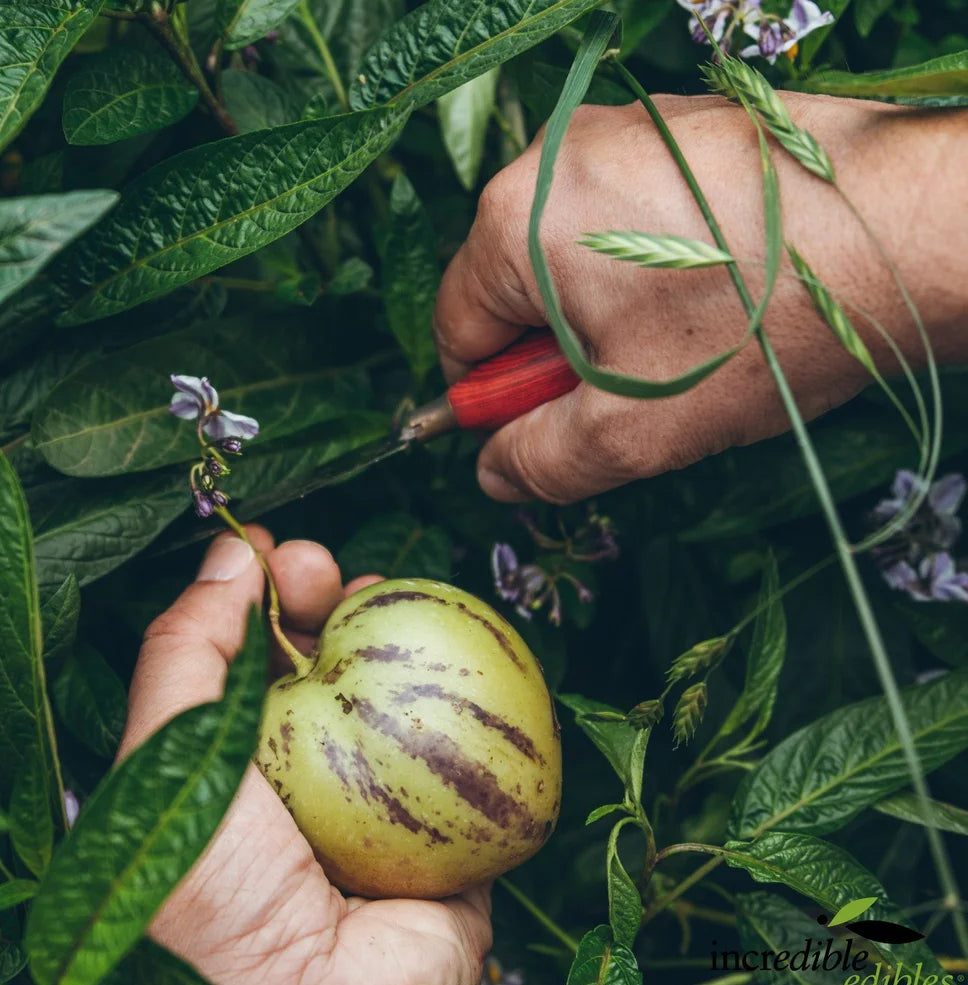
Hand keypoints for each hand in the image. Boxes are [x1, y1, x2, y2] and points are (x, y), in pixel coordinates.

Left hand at [120, 528, 491, 984]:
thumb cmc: (218, 892)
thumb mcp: (165, 758)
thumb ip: (185, 651)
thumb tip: (230, 555)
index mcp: (236, 761)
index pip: (248, 657)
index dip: (259, 595)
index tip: (269, 553)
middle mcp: (309, 771)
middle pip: (321, 659)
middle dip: (321, 596)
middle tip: (318, 566)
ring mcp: (385, 792)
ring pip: (397, 684)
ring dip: (393, 625)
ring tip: (378, 591)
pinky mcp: (455, 816)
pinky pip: (472, 733)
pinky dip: (469, 681)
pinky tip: (455, 644)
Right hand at [434, 93, 966, 503]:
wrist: (911, 231)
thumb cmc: (760, 331)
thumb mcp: (631, 431)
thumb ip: (540, 460)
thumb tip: (493, 471)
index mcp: (516, 224)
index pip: (458, 331)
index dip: (494, 398)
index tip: (548, 426)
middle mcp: (555, 157)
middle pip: (515, 291)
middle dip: (561, 356)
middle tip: (635, 391)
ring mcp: (619, 132)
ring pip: (572, 258)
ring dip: (608, 316)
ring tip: (687, 341)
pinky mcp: (674, 129)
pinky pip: (625, 220)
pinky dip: (649, 268)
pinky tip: (714, 293)